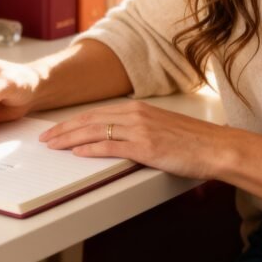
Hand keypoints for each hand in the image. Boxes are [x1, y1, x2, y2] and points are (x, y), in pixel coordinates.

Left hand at [38, 100, 231, 179]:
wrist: (216, 147)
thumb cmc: (192, 141)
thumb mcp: (160, 127)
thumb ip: (137, 129)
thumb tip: (115, 138)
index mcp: (137, 108)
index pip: (95, 114)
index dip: (71, 122)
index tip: (55, 130)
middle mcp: (135, 115)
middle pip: (89, 120)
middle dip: (63, 130)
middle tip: (44, 139)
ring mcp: (140, 130)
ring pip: (95, 131)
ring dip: (69, 139)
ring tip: (52, 146)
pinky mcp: (146, 146)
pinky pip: (111, 146)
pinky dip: (91, 149)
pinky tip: (77, 153)